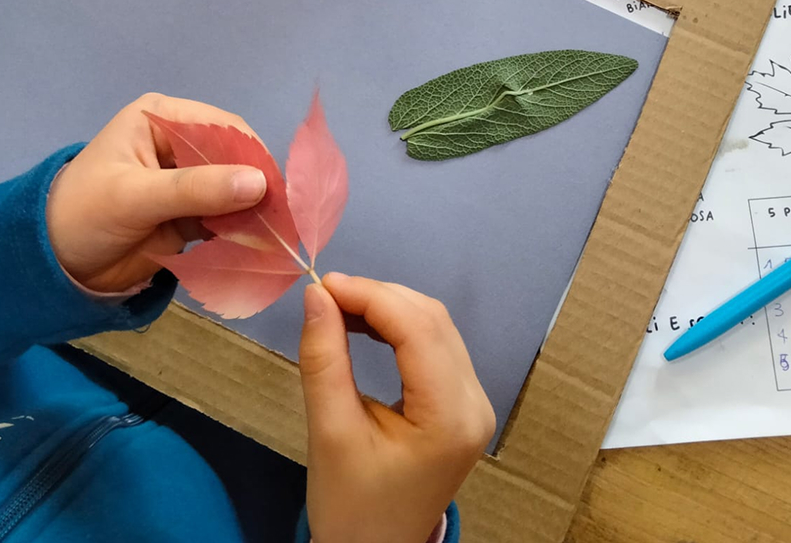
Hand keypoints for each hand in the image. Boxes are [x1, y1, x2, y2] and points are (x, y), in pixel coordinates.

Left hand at [47, 93, 265, 292]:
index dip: (253, 158)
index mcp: (162, 119)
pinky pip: (227, 220)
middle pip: (236, 161)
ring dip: (254, 215)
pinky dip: (242, 233)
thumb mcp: (135, 197)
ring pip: (236, 193)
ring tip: (277, 239)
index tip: (278, 192)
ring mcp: (187, 182)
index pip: (223, 129)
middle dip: (258, 189)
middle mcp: (179, 144)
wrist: (52, 264)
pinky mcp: (190, 216)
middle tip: (284, 222)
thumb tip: (258, 183)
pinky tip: (258, 249)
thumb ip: (195, 189)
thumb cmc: (83, 215)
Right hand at [300, 273, 494, 542]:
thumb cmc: (351, 506)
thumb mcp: (330, 433)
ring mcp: (475, 406)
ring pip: (437, 329)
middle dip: (378, 297)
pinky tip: (363, 326)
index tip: (321, 285)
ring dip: (388, 309)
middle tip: (323, 294)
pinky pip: (436, 350)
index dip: (370, 296)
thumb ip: (324, 360)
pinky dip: (400, 330)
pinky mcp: (463, 408)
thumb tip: (315, 297)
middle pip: (432, 322)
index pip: (417, 329)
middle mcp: (475, 405)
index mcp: (450, 417)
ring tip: (337, 307)